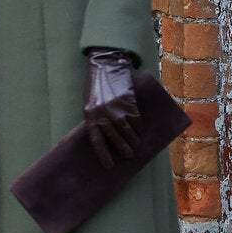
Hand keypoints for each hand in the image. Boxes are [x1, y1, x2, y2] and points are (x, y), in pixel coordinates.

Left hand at [84, 47, 139, 168]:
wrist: (105, 66)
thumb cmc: (95, 87)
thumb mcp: (90, 104)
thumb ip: (96, 118)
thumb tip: (105, 136)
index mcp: (90, 116)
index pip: (96, 140)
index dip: (103, 154)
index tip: (109, 166)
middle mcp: (103, 114)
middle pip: (115, 138)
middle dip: (124, 149)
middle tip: (130, 157)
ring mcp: (116, 108)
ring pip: (128, 131)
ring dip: (134, 140)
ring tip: (137, 146)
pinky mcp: (128, 102)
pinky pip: (136, 119)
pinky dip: (139, 127)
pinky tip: (140, 131)